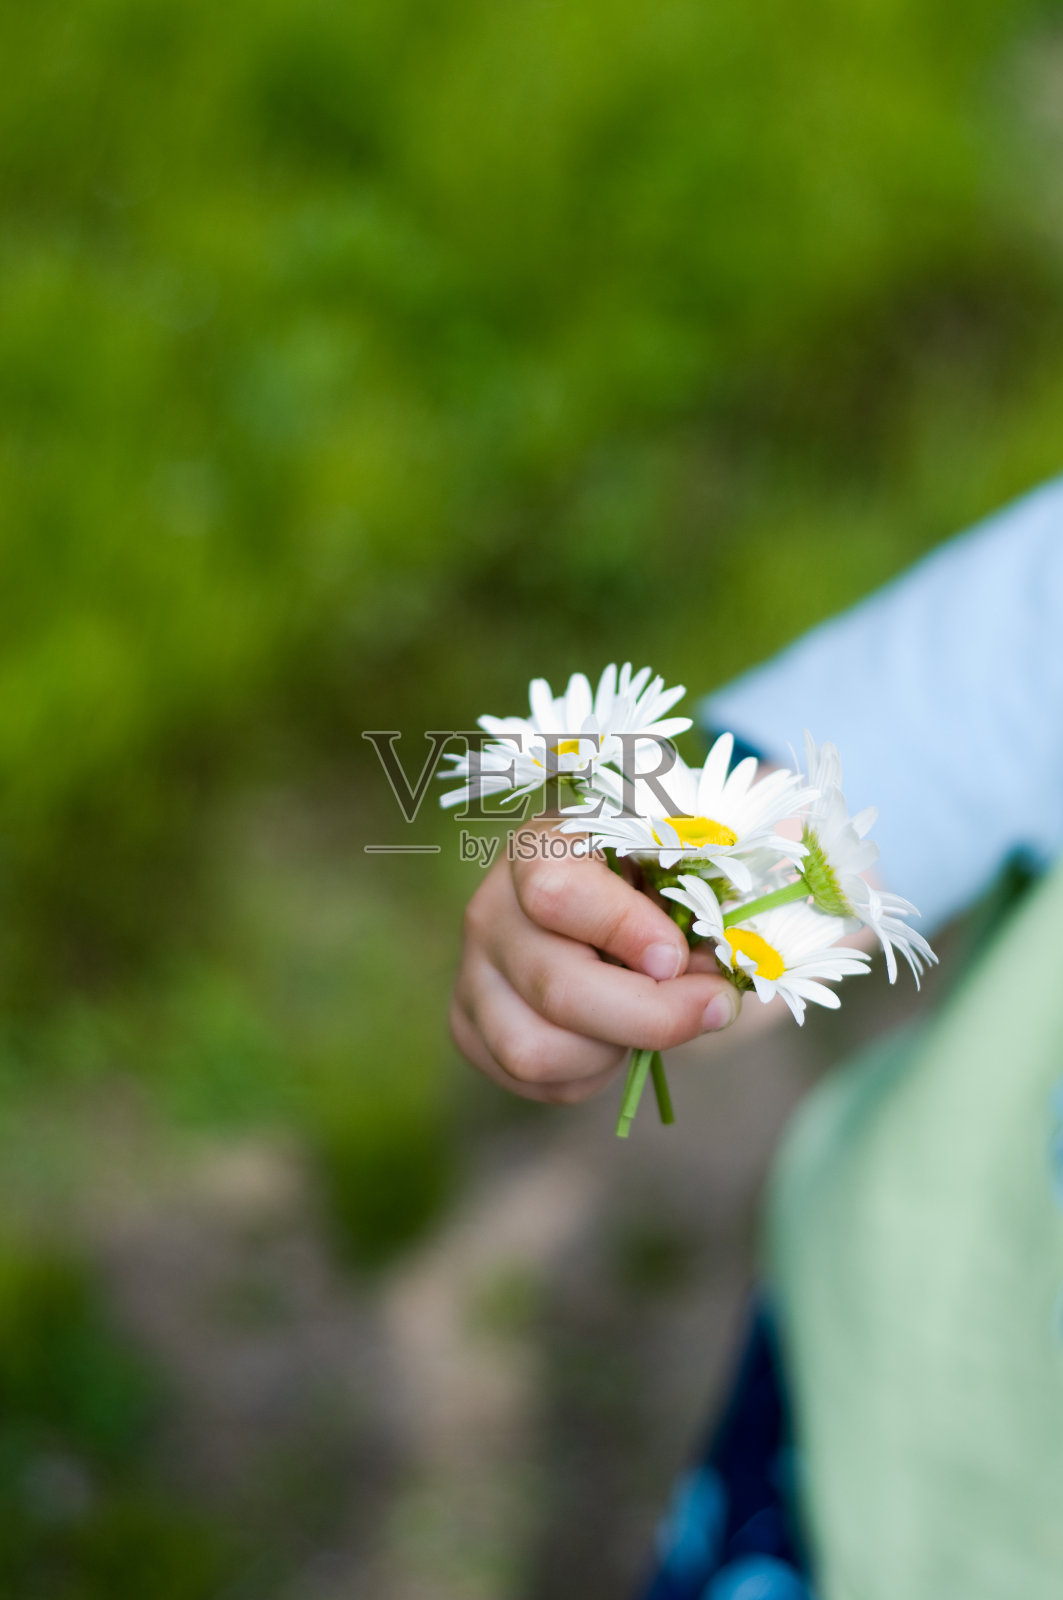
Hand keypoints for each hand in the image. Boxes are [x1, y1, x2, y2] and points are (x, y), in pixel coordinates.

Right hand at [450, 828, 741, 1104]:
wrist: (622, 905)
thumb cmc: (660, 874)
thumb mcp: (690, 863)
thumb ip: (709, 899)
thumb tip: (723, 976)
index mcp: (542, 846)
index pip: (557, 892)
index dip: (623, 930)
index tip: (678, 955)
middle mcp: (491, 907)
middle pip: (556, 987)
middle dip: (650, 1015)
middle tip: (714, 1006)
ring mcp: (473, 972)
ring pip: (534, 1050)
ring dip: (614, 1050)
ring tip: (651, 1020)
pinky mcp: (470, 1026)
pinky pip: (530, 1081)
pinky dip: (589, 1074)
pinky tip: (612, 1036)